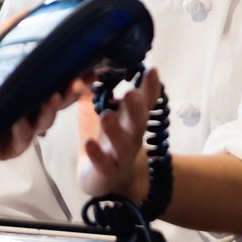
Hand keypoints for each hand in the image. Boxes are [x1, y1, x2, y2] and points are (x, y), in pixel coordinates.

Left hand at [0, 16, 90, 162]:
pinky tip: (20, 121)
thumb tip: (30, 10)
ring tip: (49, 99)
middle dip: (71, 94)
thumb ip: (10, 31)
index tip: (88, 69)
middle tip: (77, 83)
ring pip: (44, 123)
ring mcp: (19, 129)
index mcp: (29, 87)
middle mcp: (28, 109)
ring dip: (49, 111)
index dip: (77, 77)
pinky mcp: (5, 147)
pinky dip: (22, 131)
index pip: (61, 83)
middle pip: (59, 104)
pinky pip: (22, 142)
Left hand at [76, 68, 161, 199]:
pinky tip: (90, 143)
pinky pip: (102, 164)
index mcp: (132, 120)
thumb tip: (99, 61)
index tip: (152, 70)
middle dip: (136, 108)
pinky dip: (97, 155)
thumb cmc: (109, 140)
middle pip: (138, 123)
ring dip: (115, 130)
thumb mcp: (111, 112)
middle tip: (131, 94)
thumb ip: (106, 91)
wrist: (110, 180)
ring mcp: (120, 156)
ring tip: (107, 115)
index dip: (150, 87)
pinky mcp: (106, 172)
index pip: (145, 102)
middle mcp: (131, 137)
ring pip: (122, 144)